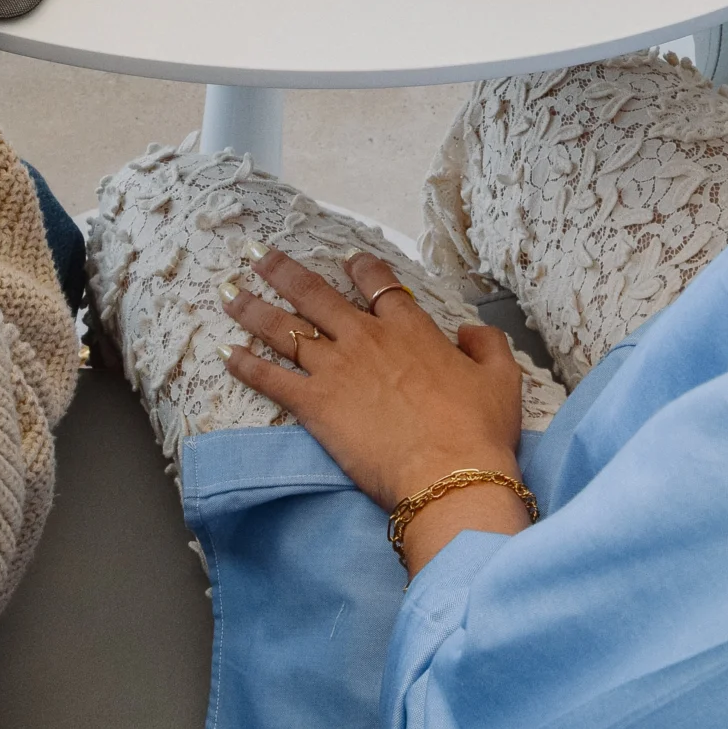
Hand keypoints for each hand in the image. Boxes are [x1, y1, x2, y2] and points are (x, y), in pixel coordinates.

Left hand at [224, 250, 529, 575]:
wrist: (448, 474)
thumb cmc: (478, 429)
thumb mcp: (502, 378)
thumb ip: (486, 344)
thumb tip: (468, 331)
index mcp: (409, 328)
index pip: (378, 284)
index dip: (360, 268)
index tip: (346, 259)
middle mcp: (365, 338)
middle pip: (315, 295)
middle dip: (283, 271)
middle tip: (257, 254)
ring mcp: (335, 369)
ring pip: (284, 329)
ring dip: (253, 307)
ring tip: (229, 291)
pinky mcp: (314, 405)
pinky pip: (271, 378)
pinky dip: (246, 364)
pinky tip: (225, 352)